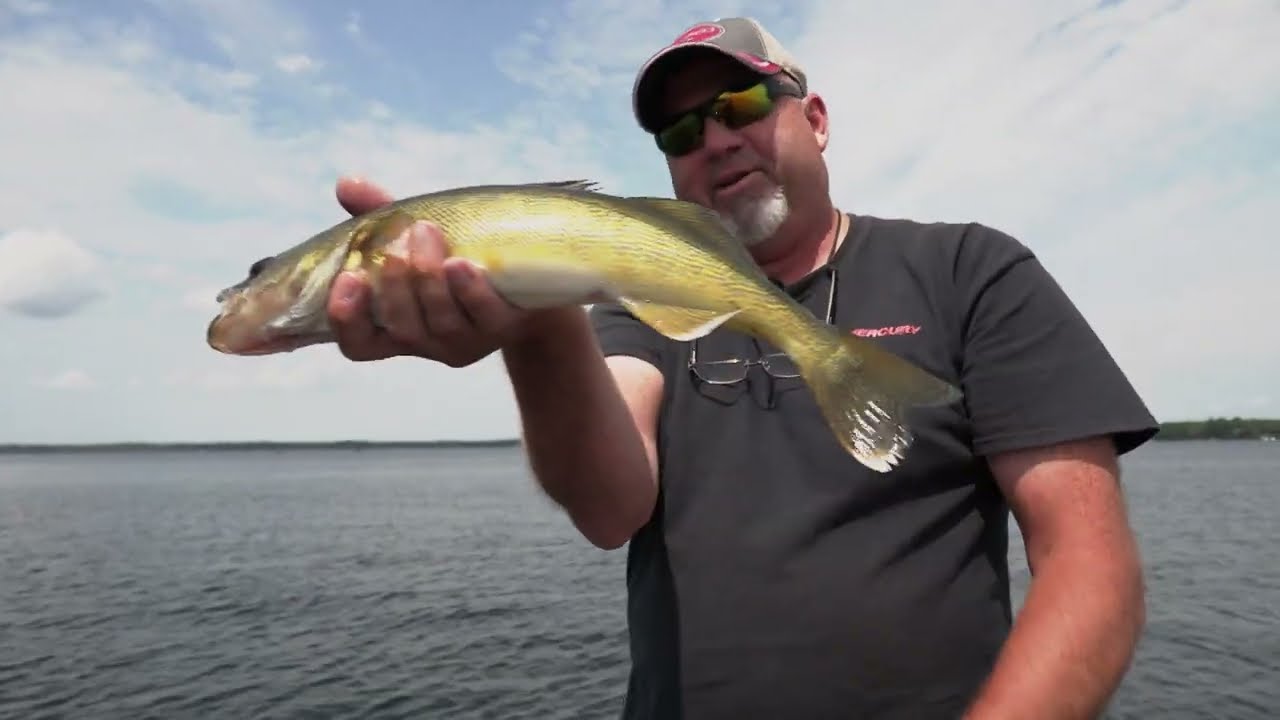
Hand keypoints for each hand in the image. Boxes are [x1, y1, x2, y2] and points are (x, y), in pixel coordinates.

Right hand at [324, 176, 534, 365]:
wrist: (525, 273)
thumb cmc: (453, 253)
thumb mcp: (412, 235)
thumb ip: (377, 216)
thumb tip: (347, 184)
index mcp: (394, 327)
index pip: (358, 344)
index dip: (347, 318)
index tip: (349, 277)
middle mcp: (427, 341)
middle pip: (401, 328)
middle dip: (395, 284)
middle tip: (399, 239)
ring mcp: (466, 339)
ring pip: (441, 321)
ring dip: (428, 277)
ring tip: (426, 232)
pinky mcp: (502, 328)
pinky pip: (484, 315)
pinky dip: (469, 289)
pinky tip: (461, 264)